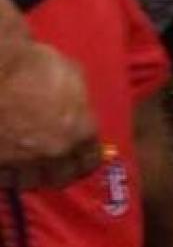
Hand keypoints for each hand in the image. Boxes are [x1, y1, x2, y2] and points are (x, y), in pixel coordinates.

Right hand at [0, 42, 100, 189]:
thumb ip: (77, 100)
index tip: (81, 156)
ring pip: (28, 181)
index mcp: (79, 132)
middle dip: (59, 171)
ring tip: (27, 166)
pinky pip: (2, 178)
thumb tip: (76, 109)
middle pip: (61, 177)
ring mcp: (21, 161)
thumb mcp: (72, 75)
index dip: (85, 158)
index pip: (90, 159)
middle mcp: (54, 152)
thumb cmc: (36, 64)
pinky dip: (4, 173)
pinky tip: (5, 164)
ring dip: (29, 175)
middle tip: (55, 165)